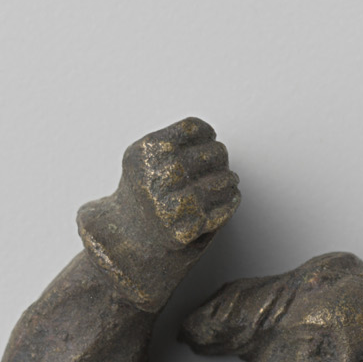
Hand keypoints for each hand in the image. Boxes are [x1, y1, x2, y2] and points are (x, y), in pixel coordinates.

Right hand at [77, 119, 239, 307]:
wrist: (130, 232)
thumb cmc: (143, 188)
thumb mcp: (144, 154)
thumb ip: (173, 139)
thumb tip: (211, 135)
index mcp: (150, 151)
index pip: (195, 128)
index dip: (207, 133)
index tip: (210, 139)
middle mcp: (162, 176)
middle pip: (215, 152)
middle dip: (220, 156)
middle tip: (219, 161)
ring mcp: (175, 205)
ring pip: (225, 179)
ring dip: (230, 178)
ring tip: (228, 179)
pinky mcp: (186, 230)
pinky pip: (225, 208)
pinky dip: (232, 200)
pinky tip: (230, 196)